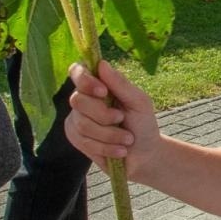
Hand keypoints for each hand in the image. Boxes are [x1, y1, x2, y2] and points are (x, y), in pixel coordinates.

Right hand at [65, 60, 161, 177]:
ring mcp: (77, 119)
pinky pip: (83, 141)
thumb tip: (101, 63)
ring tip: (127, 140)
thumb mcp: (139, 102)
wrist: (144, 155)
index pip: (78, 71)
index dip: (84, 79)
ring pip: (82, 124)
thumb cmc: (143, 124)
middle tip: (121, 119)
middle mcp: (85, 99)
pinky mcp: (76, 138)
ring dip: (109, 134)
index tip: (102, 91)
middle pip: (78, 100)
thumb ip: (120, 84)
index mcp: (99, 85)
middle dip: (103, 114)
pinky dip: (106, 147)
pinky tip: (119, 151)